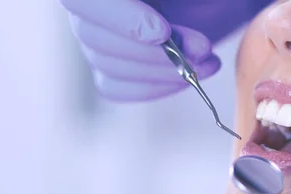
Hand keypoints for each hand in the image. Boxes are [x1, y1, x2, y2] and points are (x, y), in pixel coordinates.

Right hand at [59, 0, 222, 100]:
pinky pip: (116, 88)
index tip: (162, 33)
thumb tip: (156, 33)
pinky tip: (187, 79)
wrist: (205, 4)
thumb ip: (179, 2)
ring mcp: (95, 37)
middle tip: (202, 50)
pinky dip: (154, 87)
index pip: (84, 1)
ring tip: (207, 63)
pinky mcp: (108, 65)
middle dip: (155, 52)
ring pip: (108, 66)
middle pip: (95, 38)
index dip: (121, 20)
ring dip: (164, 72)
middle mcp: (87, 6)